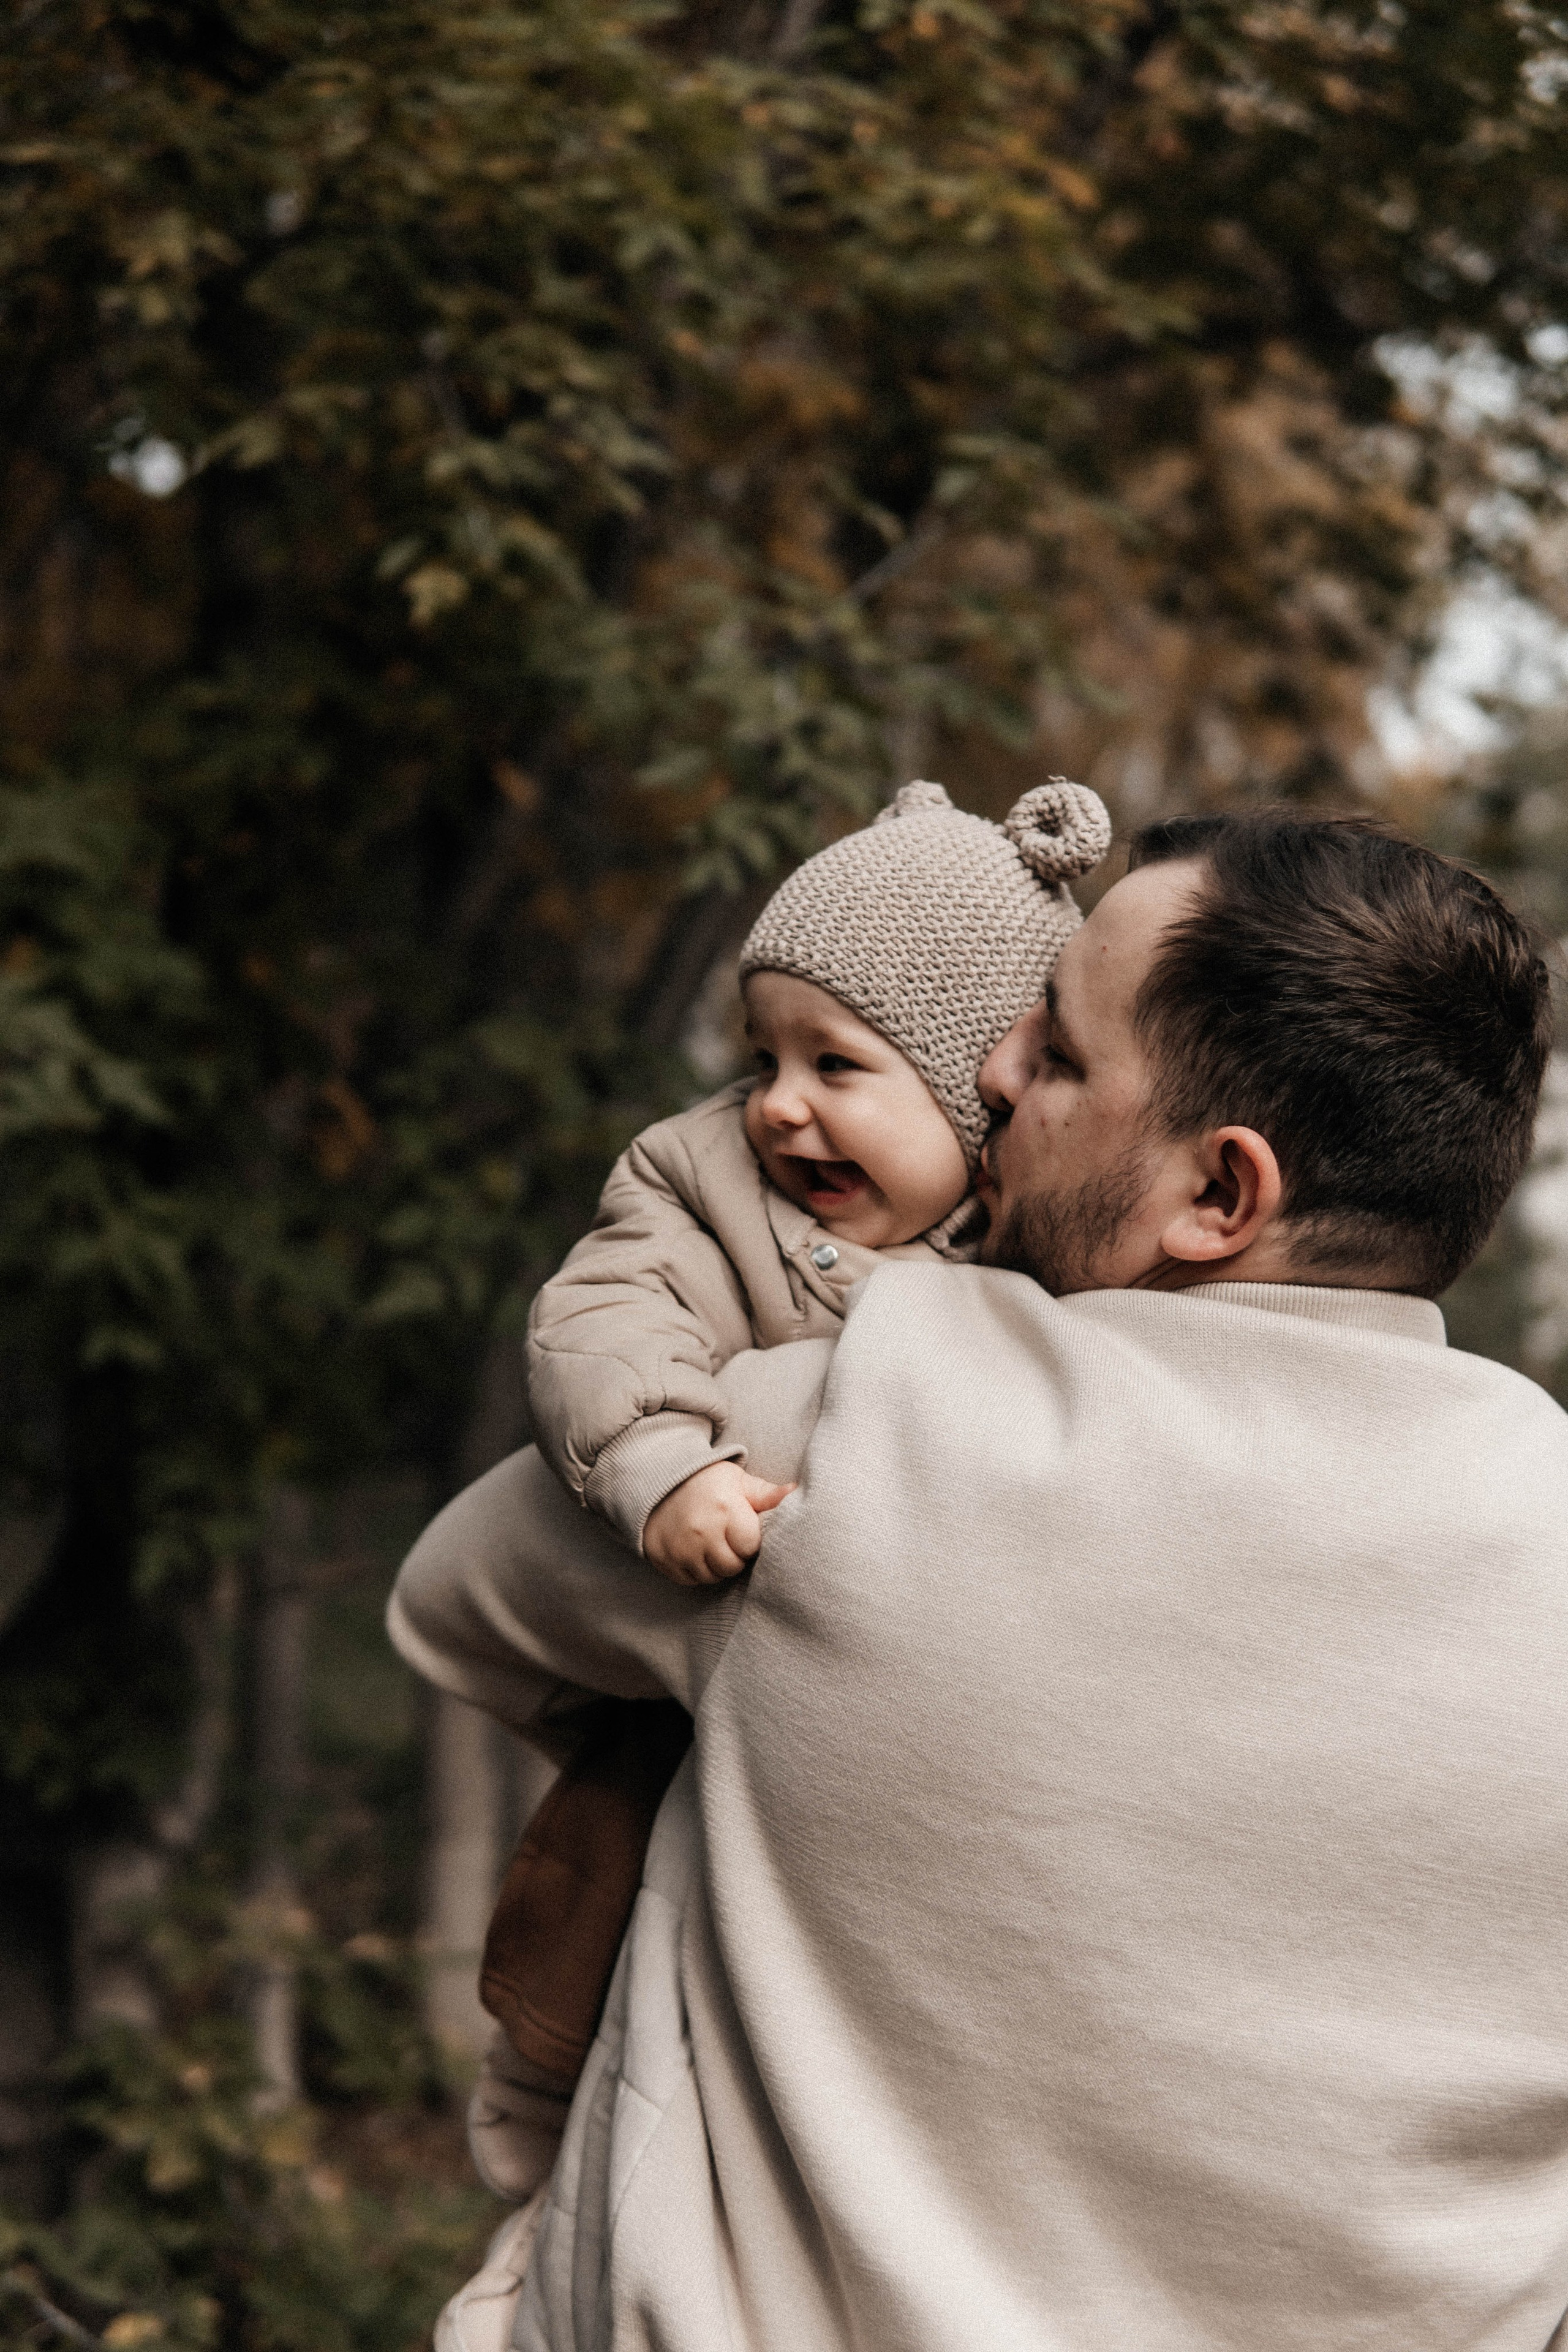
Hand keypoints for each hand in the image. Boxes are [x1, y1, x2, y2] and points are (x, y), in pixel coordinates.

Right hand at [643, 1461, 794, 1586]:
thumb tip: (796, 1491)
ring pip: (712, 1577)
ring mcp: (679, 1548)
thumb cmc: (708, 1482)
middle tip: (726, 1537)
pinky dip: (695, 1570)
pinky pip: (689, 1580)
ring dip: (715, 1565)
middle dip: (734, 1556)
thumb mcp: (738, 1481)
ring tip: (711, 1543)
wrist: (658, 1480)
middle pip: (732, 1567)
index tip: (742, 1529)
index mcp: (725, 1510)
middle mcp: (701, 1532)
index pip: (751, 1547)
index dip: (749, 1540)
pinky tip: (694, 1550)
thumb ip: (767, 1493)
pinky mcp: (663, 1559)